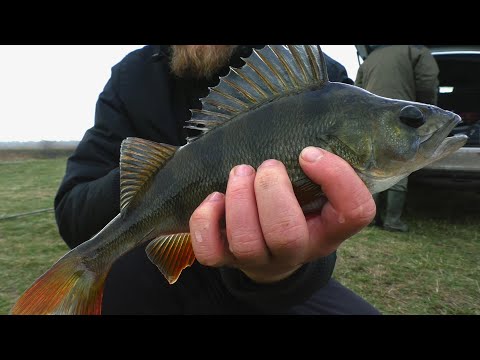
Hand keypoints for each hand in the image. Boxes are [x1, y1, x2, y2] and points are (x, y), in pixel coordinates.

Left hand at [189, 146, 375, 282]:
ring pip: (246, 244)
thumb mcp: (318, 188)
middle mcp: (298, 250)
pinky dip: (205, 220)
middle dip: (271, 191)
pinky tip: (215, 198)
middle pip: (286, 236)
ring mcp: (260, 259)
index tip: (308, 153)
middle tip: (268, 164)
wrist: (273, 251)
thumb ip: (322, 166)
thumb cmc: (299, 206)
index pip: (355, 213)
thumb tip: (310, 133)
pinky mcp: (227, 261)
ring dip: (238, 200)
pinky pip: (209, 252)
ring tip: (240, 172)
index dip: (336, 178)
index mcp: (329, 229)